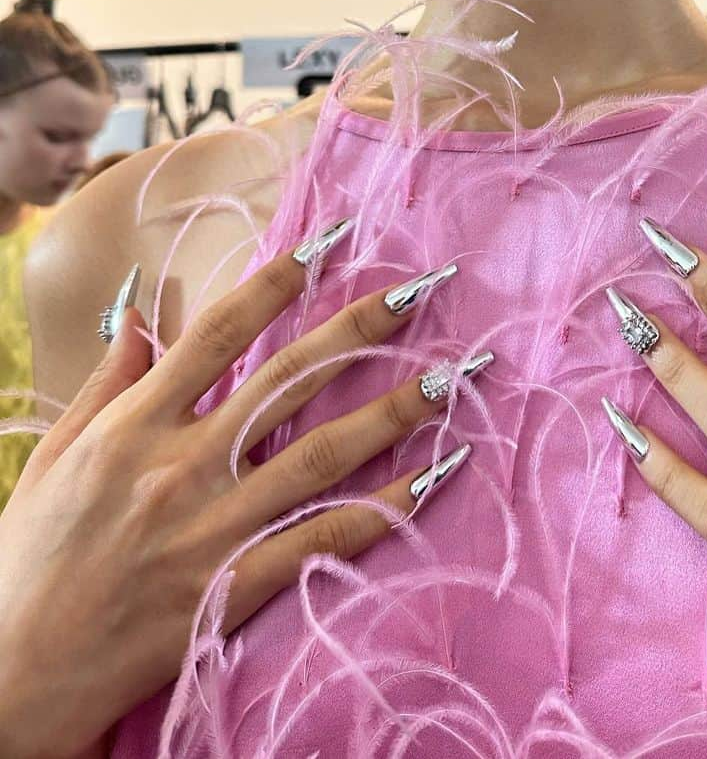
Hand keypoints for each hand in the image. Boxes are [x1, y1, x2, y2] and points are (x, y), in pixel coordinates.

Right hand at [0, 230, 477, 758]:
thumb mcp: (56, 455)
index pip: (220, 333)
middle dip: (358, 330)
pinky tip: (430, 481)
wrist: (8, 676)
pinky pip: (321, 542)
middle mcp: (179, 467)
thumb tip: (145, 309)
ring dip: (392, 413)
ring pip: (320, 457)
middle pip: (286, 382)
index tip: (330, 241)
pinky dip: (381, 511)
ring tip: (451, 379)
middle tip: (420, 292)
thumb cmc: (28, 558)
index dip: (278, 280)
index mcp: (134, 425)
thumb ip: (110, 379)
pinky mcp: (230, 590)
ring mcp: (210, 531)